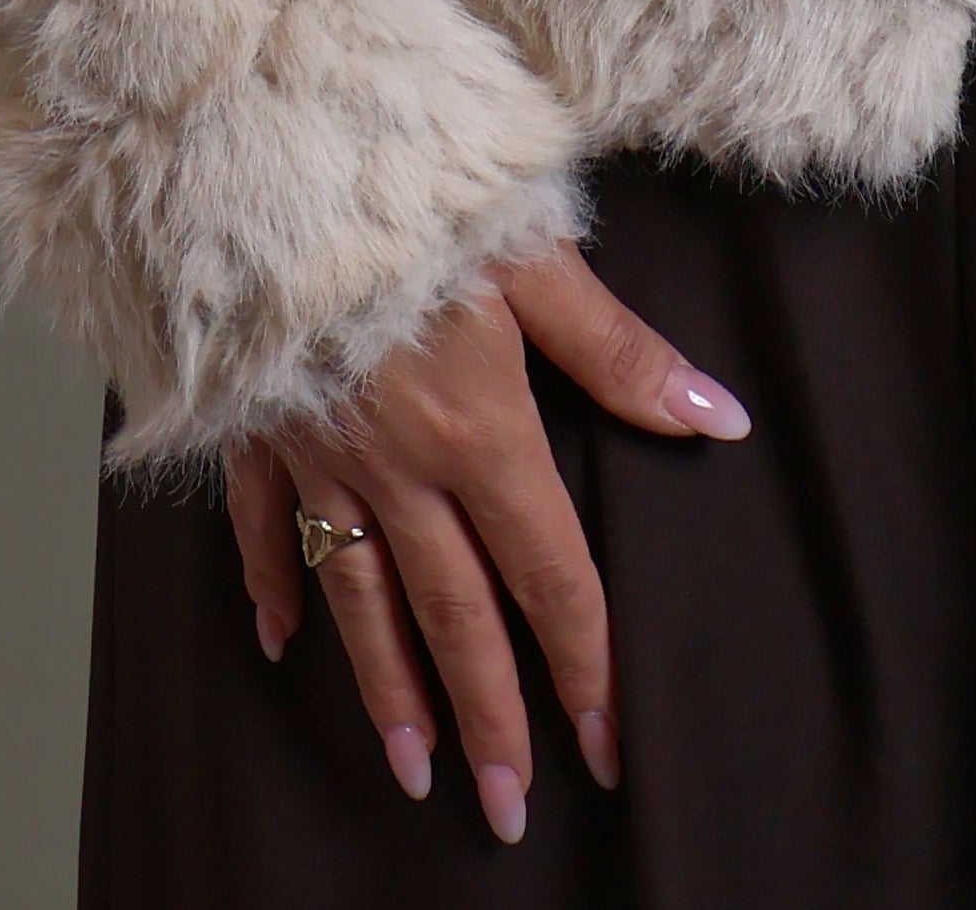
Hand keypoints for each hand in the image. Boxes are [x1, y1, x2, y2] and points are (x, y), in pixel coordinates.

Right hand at [224, 242, 751, 846]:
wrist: (272, 168)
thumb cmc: (418, 197)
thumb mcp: (536, 259)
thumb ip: (620, 351)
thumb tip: (717, 417)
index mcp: (480, 431)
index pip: (548, 573)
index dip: (583, 663)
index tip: (606, 746)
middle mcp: (400, 467)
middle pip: (454, 614)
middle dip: (489, 715)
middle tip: (508, 807)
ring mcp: (321, 455)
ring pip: (362, 598)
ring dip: (390, 689)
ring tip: (415, 769)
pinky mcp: (258, 428)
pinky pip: (264, 527)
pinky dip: (274, 585)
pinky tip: (282, 640)